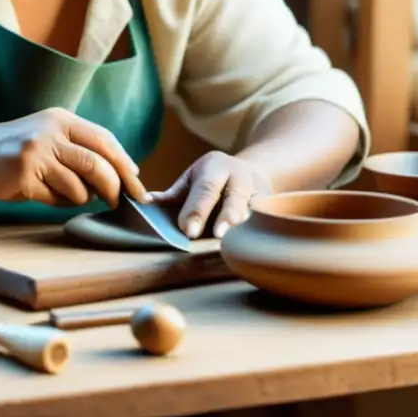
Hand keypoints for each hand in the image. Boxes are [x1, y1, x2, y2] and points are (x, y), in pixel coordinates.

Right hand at [0, 107, 148, 208]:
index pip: (105, 141)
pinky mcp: (23, 174)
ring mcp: (37, 152)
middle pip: (97, 164)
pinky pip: (55, 198)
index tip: (137, 185)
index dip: (124, 164)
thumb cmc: (22, 150)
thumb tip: (122, 177)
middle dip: (113, 187)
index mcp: (63, 120)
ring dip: (80, 197)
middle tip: (117, 202)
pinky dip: (57, 202)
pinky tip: (43, 193)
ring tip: (65, 193)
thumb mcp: (53, 137)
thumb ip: (82, 150)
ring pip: (78, 186)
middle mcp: (51, 132)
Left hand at [149, 151, 272, 238]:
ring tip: (237, 245)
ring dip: (246, 228)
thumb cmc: (210, 180)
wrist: (249, 172)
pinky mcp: (273, 207)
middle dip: (226, 216)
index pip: (205, 189)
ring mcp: (260, 192)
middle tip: (218, 235)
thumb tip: (144, 203)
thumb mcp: (192, 179)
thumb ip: (173, 195)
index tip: (187, 230)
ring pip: (254, 210)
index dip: (197, 209)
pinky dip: (260, 233)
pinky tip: (254, 249)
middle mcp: (240, 177)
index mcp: (216, 167)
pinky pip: (268, 221)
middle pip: (234, 197)